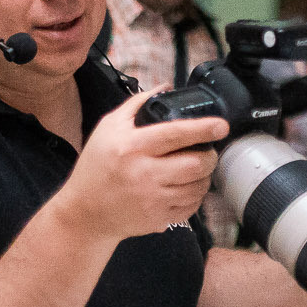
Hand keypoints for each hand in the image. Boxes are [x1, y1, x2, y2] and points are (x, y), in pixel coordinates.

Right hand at [55, 88, 222, 242]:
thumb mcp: (107, 129)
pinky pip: (191, 207)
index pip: (175, 134)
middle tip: (208, 151)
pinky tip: (185, 188)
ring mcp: (152, 199)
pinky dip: (195, 196)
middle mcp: (143, 174)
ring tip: (196, 170)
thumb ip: (136, 106)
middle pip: (195, 163)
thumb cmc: (96, 168)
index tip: (221, 126)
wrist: (85, 213)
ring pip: (198, 187)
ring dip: (204, 177)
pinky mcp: (158, 218)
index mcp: (132, 147)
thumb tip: (164, 88)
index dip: (203, 128)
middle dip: (210, 156)